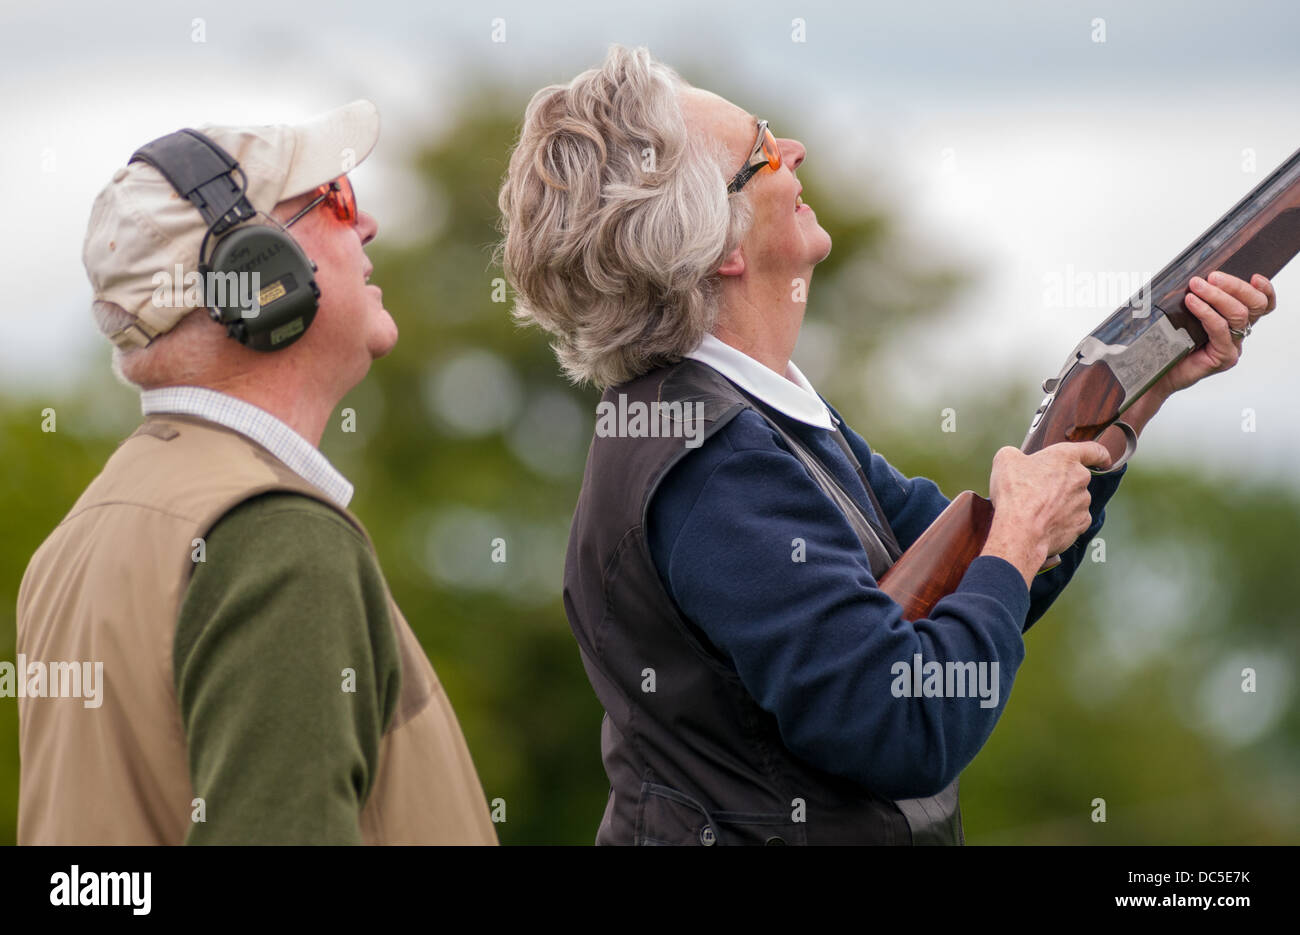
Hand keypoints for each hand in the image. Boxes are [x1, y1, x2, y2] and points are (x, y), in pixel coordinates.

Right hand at [983, 442, 1111, 586]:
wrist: (1020, 532)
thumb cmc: (1015, 493)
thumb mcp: (1005, 460)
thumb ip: (1016, 454)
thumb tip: (1017, 459)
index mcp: (1066, 458)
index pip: (1094, 450)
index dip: (1099, 454)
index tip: (1102, 459)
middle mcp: (1080, 478)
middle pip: (1076, 477)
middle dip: (1061, 482)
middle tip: (1038, 489)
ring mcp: (1082, 503)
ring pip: (1074, 500)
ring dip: (1060, 503)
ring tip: (1036, 510)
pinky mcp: (1080, 524)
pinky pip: (1074, 519)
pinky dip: (1062, 521)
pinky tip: (1044, 523)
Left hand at [1152, 270, 1276, 397]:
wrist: (1154, 370)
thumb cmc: (1167, 342)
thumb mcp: (1184, 312)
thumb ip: (1199, 297)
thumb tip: (1197, 275)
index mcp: (1234, 321)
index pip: (1260, 304)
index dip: (1263, 290)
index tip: (1254, 276)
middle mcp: (1237, 334)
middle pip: (1254, 306)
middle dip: (1235, 286)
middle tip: (1212, 277)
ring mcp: (1232, 346)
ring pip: (1239, 314)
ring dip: (1217, 295)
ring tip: (1196, 286)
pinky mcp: (1223, 357)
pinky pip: (1220, 329)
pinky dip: (1206, 311)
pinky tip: (1191, 301)